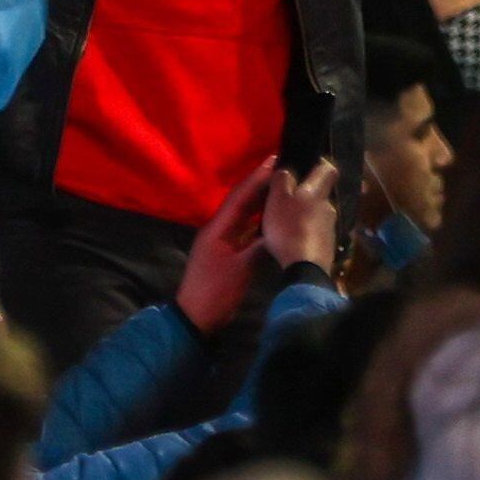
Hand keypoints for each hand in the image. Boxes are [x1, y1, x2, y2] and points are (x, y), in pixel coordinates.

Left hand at [176, 162, 273, 333]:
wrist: (196, 318)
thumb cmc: (215, 293)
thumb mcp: (240, 270)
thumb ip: (260, 248)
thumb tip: (280, 230)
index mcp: (217, 229)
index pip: (240, 198)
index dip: (256, 179)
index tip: (274, 160)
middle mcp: (219, 231)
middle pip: (242, 203)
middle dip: (261, 187)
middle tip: (284, 171)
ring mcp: (223, 243)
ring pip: (244, 217)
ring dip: (261, 203)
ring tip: (284, 190)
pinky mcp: (228, 255)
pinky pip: (246, 233)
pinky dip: (260, 224)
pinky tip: (275, 220)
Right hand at [262, 159, 339, 275]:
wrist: (305, 268)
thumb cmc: (288, 228)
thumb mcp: (277, 200)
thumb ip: (282, 181)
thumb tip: (288, 169)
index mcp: (316, 192)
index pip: (328, 170)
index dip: (322, 164)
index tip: (312, 164)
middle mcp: (328, 206)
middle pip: (321, 195)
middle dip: (308, 195)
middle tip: (290, 201)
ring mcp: (331, 227)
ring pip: (319, 214)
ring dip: (308, 216)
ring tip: (290, 224)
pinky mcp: (329, 246)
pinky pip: (318, 232)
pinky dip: (309, 233)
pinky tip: (297, 241)